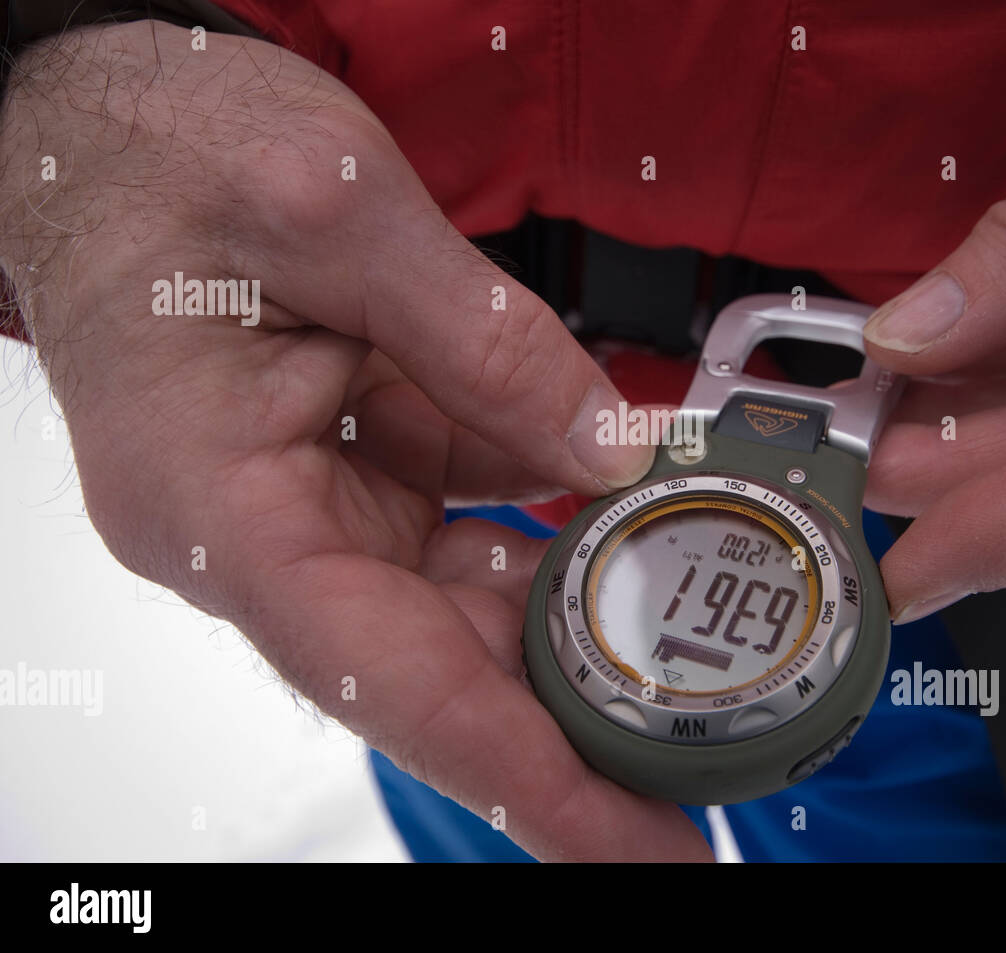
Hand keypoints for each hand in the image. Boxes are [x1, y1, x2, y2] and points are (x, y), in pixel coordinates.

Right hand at [0, 21, 710, 859]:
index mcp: (223, 506)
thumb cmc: (167, 158)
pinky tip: (633, 508)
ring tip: (694, 636)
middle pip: (439, 659)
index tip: (627, 842)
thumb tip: (611, 449)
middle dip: (572, 716)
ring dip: (576, 609)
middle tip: (697, 766)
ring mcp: (312, 502)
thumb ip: (486, 338)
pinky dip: (551, 512)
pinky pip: (469, 509)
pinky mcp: (353, 463)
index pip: (388, 679)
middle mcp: (266, 532)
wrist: (118, 122)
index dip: (518, 772)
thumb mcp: (339, 215)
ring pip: (465, 591)